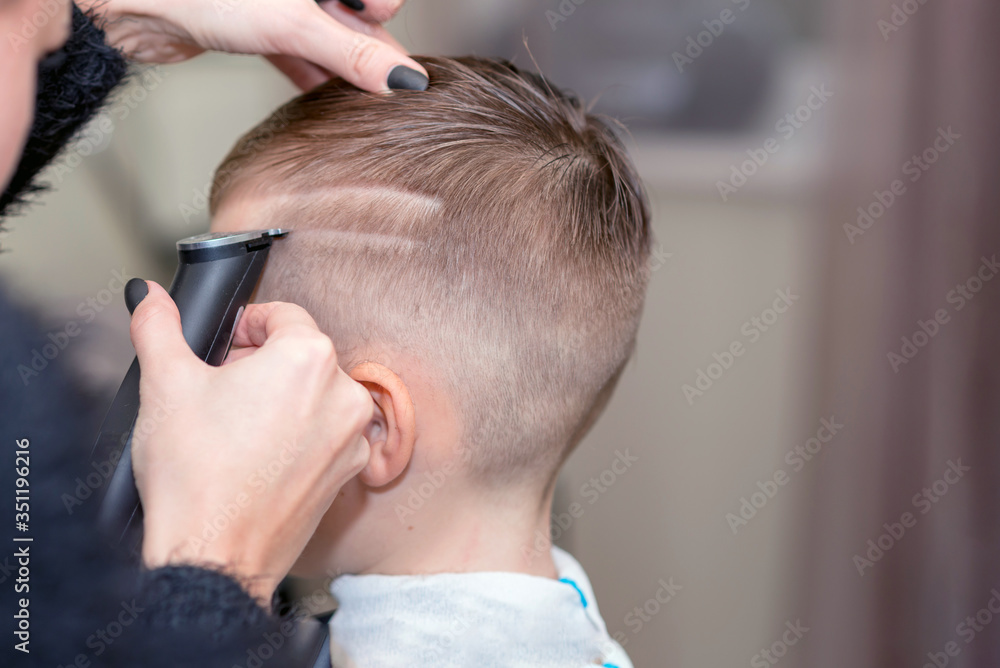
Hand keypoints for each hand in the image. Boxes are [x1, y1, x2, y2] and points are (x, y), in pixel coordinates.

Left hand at [76, 0, 426, 91]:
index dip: (383, 21)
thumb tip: (402, 78)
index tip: (390, 58)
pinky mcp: (257, 26)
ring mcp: (280, 4)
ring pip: (327, 39)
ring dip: (341, 71)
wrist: (132, 2)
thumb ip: (352, 53)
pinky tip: (325, 101)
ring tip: (360, 106)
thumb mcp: (293, 25)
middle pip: (355, 20)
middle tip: (387, 95)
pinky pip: (298, 52)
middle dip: (367, 55)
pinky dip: (312, 75)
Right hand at [129, 281, 372, 601]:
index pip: (283, 315)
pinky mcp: (349, 473)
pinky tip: (257, 457)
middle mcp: (344, 393)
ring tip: (234, 427)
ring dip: (280, 399)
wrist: (213, 557)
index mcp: (309, 357)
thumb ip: (159, 326)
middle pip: (302, 355)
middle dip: (260, 364)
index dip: (245, 325)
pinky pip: (325, 435)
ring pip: (315, 395)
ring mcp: (353, 436)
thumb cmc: (195, 476)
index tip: (223, 346)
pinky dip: (297, 436)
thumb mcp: (164, 384)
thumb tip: (150, 297)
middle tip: (218, 389)